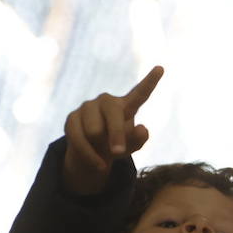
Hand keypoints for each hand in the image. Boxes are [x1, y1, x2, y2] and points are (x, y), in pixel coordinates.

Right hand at [61, 65, 163, 194]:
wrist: (92, 153)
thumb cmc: (117, 145)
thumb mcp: (131, 146)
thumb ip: (139, 139)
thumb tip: (142, 129)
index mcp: (126, 105)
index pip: (140, 93)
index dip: (150, 82)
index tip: (161, 69)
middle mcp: (106, 101)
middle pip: (113, 116)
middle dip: (116, 135)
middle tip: (118, 152)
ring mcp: (87, 107)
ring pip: (94, 131)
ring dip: (100, 146)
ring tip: (103, 151)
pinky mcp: (71, 118)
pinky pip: (79, 139)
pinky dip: (90, 156)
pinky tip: (98, 164)